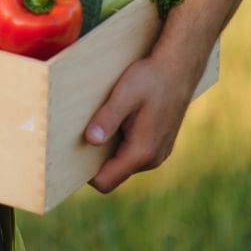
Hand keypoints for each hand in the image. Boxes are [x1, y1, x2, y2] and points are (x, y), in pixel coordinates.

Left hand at [84, 54, 199, 192]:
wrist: (179, 69)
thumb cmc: (150, 79)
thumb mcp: (125, 94)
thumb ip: (108, 118)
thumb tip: (90, 140)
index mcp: (142, 152)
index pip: (105, 182)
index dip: (86, 174)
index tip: (71, 154)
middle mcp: (152, 159)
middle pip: (113, 174)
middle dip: (94, 161)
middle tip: (79, 135)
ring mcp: (157, 154)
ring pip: (122, 164)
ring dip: (108, 150)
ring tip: (98, 124)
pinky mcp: (158, 146)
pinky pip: (132, 154)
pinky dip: (120, 144)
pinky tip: (115, 122)